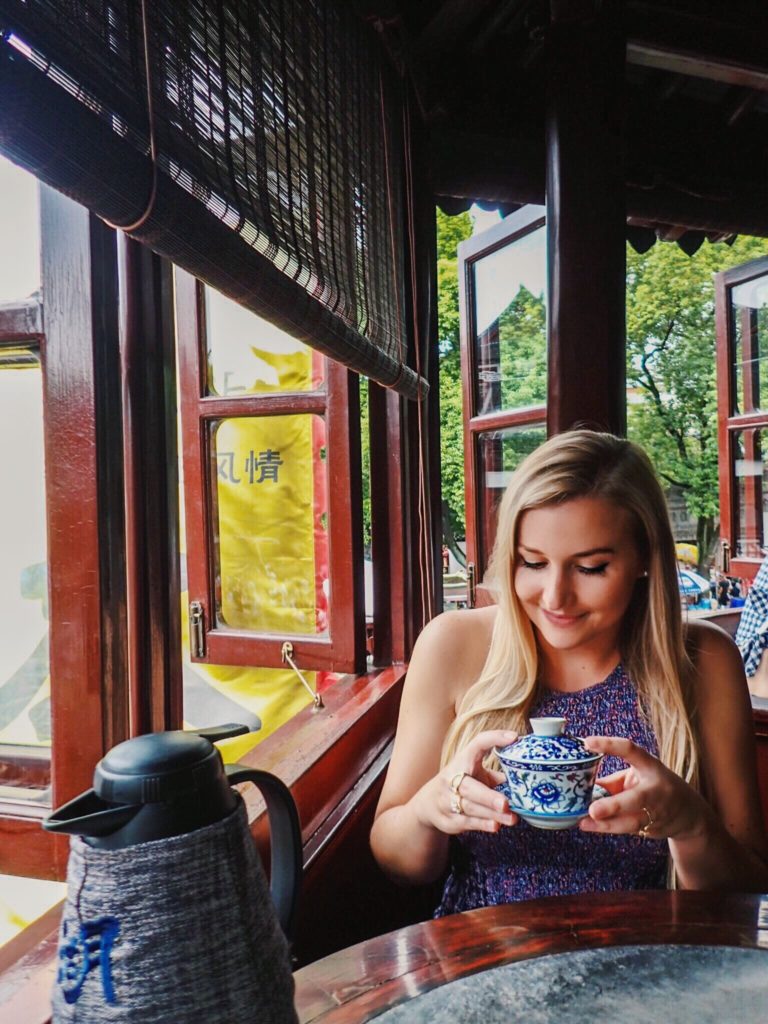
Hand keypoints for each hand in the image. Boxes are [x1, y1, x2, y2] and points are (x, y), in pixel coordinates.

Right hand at [413, 729, 518, 834]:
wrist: (428, 803)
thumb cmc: (459, 783)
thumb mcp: (474, 774)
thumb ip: (494, 775)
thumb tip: (522, 775)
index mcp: (462, 761)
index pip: (477, 744)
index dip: (494, 738)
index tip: (513, 738)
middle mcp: (451, 779)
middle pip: (469, 788)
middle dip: (488, 796)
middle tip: (506, 803)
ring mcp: (447, 801)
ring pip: (470, 808)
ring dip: (492, 814)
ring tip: (511, 818)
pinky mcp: (448, 820)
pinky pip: (467, 822)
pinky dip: (482, 824)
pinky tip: (495, 826)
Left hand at [578, 736, 708, 840]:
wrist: (689, 814)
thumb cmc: (654, 786)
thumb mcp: (637, 775)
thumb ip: (612, 781)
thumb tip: (581, 784)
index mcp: (651, 766)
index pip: (631, 750)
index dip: (610, 745)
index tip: (587, 743)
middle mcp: (657, 789)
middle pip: (638, 798)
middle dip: (615, 805)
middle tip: (593, 809)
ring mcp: (658, 812)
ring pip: (632, 821)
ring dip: (606, 824)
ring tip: (584, 822)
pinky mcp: (655, 829)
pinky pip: (629, 830)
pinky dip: (608, 828)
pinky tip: (591, 826)